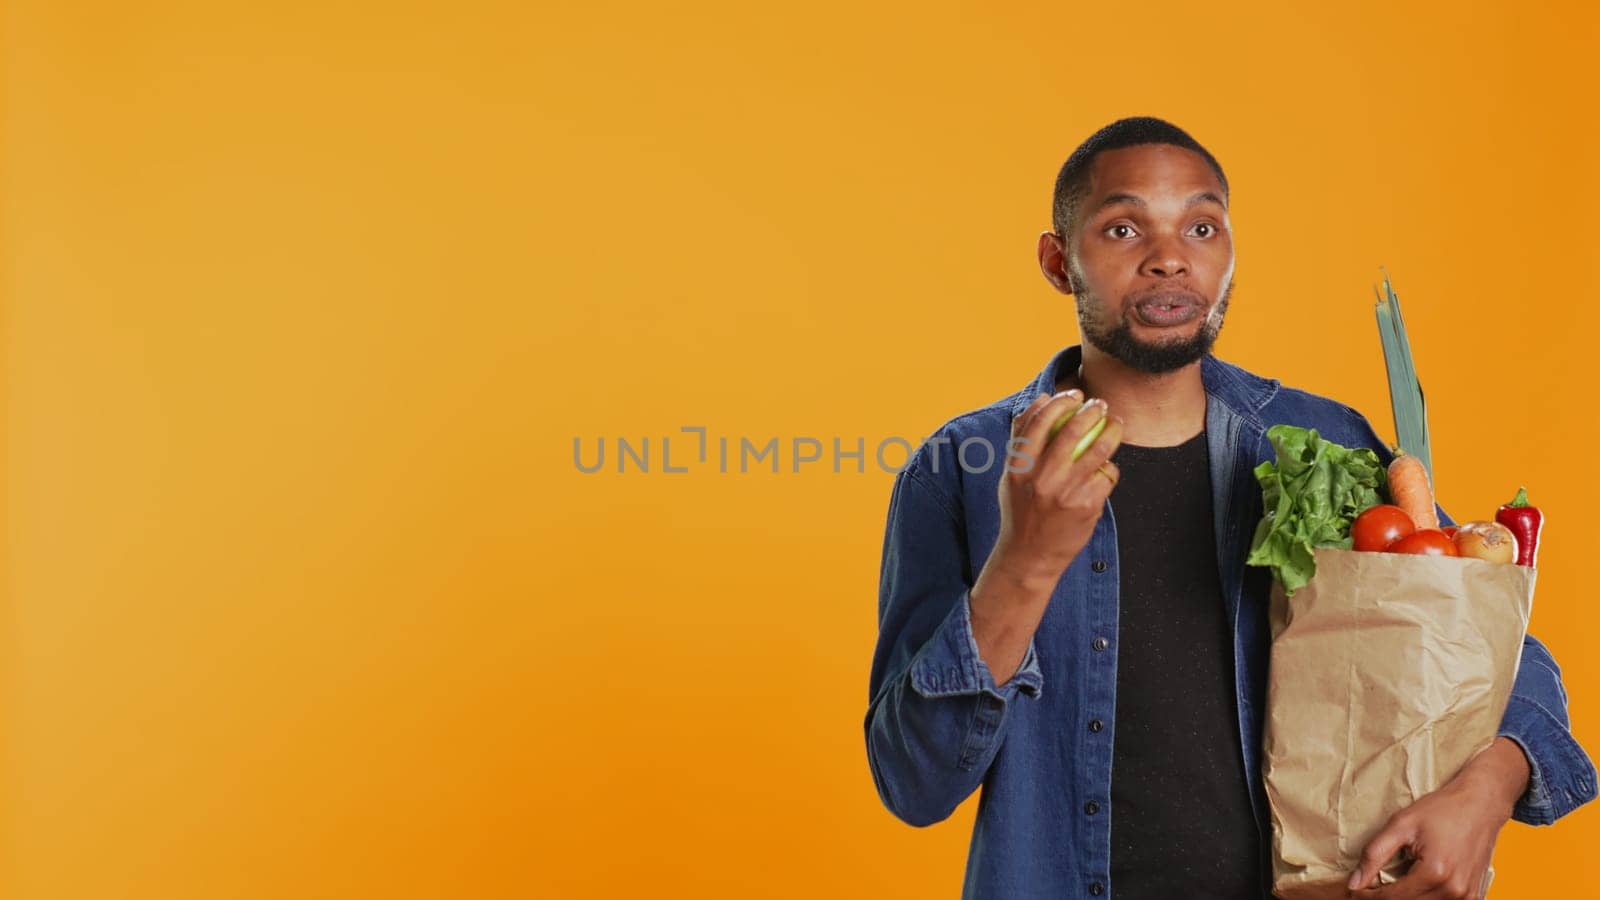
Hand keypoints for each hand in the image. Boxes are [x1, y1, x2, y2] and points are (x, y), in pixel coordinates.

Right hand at [987, 391, 1122, 589]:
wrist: (1030, 555)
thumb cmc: (1022, 509)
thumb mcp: (1011, 475)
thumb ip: (1022, 438)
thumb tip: (1042, 399)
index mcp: (1018, 466)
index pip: (1040, 421)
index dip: (1060, 401)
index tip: (1074, 394)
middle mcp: (1041, 477)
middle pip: (1072, 430)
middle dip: (1092, 410)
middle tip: (1100, 404)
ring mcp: (1066, 492)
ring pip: (1098, 449)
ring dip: (1112, 431)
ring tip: (1116, 424)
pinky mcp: (1087, 506)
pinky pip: (1106, 476)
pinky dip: (1109, 469)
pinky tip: (1106, 468)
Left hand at [1347, 738, 1530, 898]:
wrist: (1480, 805)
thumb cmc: (1442, 810)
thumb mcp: (1401, 824)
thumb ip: (1374, 854)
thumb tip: (1355, 882)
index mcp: (1435, 872)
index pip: (1392, 898)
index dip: (1368, 897)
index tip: (1354, 891)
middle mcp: (1454, 890)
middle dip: (1384, 899)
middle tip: (1368, 888)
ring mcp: (1467, 896)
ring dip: (1405, 899)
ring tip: (1389, 886)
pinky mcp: (1474, 896)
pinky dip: (1425, 899)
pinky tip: (1413, 888)